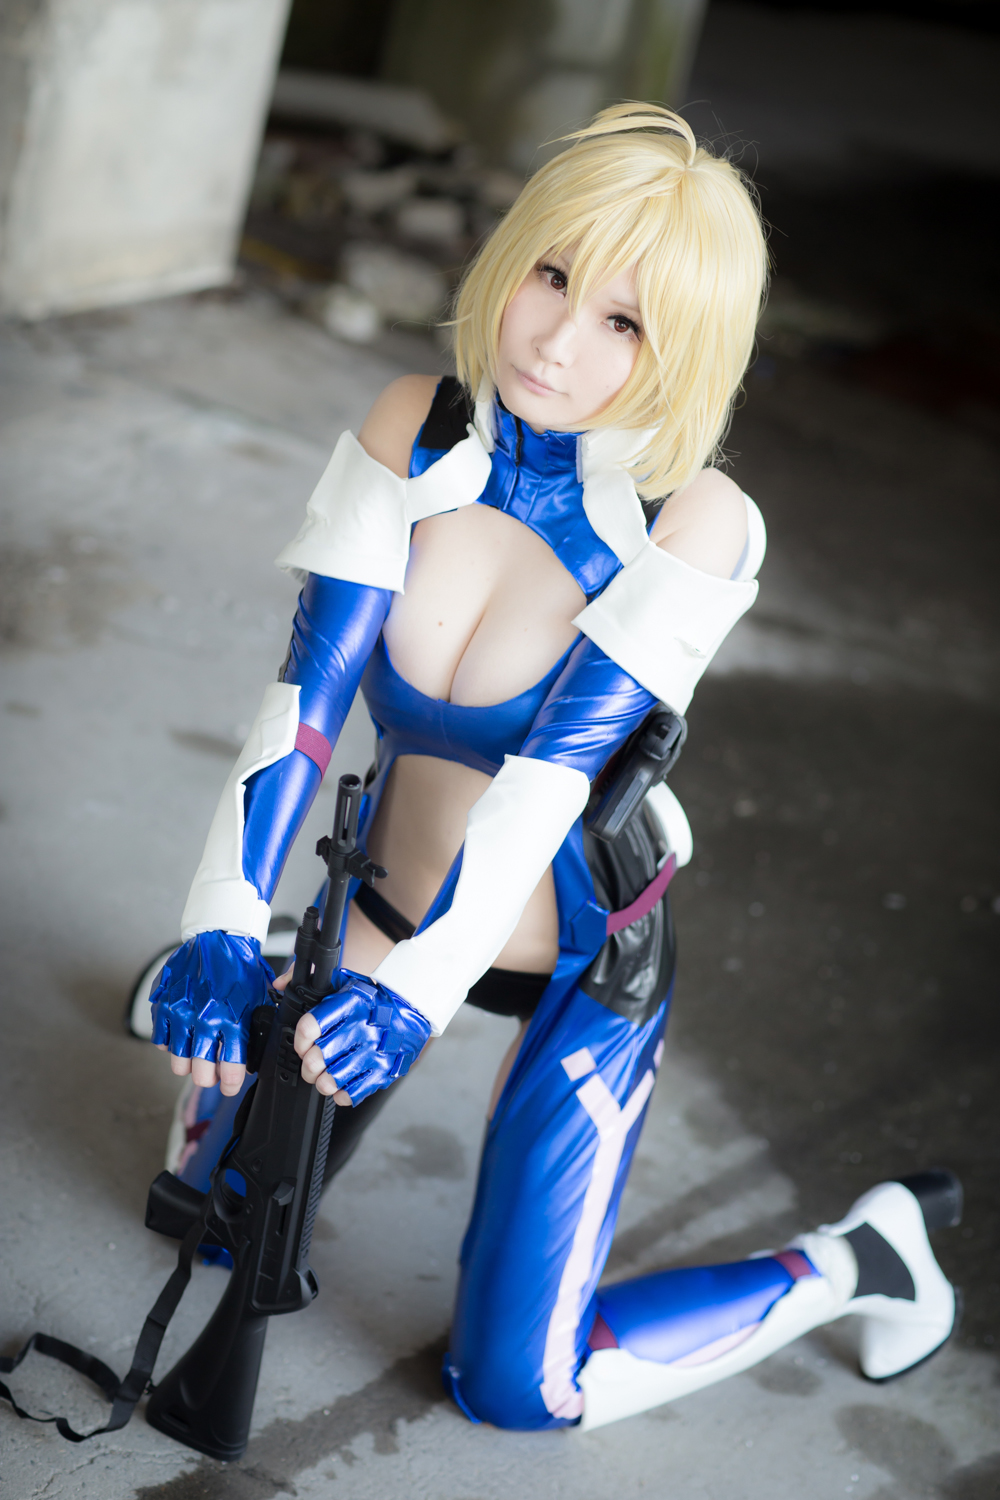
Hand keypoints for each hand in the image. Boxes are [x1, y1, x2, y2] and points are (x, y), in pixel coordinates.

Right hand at [151, 932, 275, 1095]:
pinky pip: (161, 1042)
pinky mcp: (164, 1006)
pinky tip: (181, 1036)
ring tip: (196, 1055)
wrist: (219, 938)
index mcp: (232, 1020)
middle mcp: (205, 1021)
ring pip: (178, 1063)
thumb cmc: (241, 969)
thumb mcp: (258, 999)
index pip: (229, 1070)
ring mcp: (181, 1015)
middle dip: (208, 1078)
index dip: (229, 1084)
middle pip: (200, 1074)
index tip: (228, 1085)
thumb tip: (250, 1060)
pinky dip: (170, 1044)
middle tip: (212, 1073)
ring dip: (188, 1064)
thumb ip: (252, 1030)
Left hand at [294, 970, 431, 1103]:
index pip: (310, 1027)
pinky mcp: (384, 1071)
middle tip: (312, 1065)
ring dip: (322, 1082)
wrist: (413, 1008)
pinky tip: (343, 1085)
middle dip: (308, 1066)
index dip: (300, 1040)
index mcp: (349, 1005)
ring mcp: (373, 1052)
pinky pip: (353, 1093)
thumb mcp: (344, 980)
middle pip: (316, 1059)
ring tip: (325, 1077)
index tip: (302, 1044)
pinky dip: (342, 1094)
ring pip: (331, 1080)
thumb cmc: (373, 999)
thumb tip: (280, 984)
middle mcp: (361, 1028)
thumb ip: (308, 977)